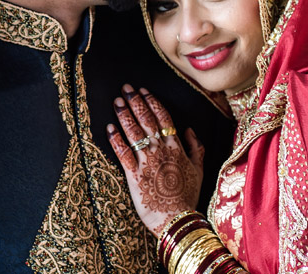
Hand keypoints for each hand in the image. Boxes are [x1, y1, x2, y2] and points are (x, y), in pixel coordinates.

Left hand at [107, 84, 204, 237]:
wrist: (177, 219)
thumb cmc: (188, 196)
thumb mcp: (199, 170)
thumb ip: (196, 148)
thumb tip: (190, 130)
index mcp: (176, 148)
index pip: (164, 118)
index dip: (153, 102)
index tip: (144, 91)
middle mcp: (161, 150)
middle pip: (146, 120)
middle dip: (135, 102)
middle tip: (125, 88)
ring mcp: (147, 162)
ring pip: (134, 132)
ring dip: (124, 115)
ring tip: (117, 101)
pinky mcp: (134, 175)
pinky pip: (123, 153)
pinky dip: (115, 139)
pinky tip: (109, 127)